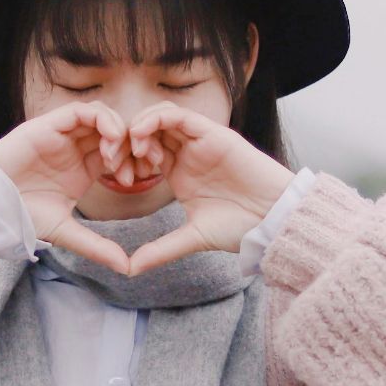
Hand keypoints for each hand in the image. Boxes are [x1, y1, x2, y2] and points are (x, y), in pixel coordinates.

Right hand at [0, 101, 136, 273]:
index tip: (143, 178)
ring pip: (103, 116)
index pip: (119, 152)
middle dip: (134, 144)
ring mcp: (64, 134)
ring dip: (119, 131)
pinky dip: (103, 120)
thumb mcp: (66, 232)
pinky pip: (83, 111)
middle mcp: (76, 147)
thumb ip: (97, 246)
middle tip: (141, 165)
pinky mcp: (50, 125)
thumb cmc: (22, 215)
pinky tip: (110, 140)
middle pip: (116, 131)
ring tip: (118, 158)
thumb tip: (126, 268)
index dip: (135, 160)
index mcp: (84, 167)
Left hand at [121, 101, 294, 275]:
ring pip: (161, 116)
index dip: (124, 159)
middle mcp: (188, 152)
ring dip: (139, 126)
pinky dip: (156, 120)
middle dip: (125, 140)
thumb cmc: (240, 228)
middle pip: (148, 130)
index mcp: (179, 171)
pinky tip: (142, 137)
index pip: (144, 152)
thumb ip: (161, 249)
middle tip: (112, 160)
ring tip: (129, 148)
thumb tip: (130, 269)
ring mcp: (200, 140)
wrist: (273, 221)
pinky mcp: (214, 133)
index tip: (114, 178)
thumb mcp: (192, 238)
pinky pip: (180, 115)